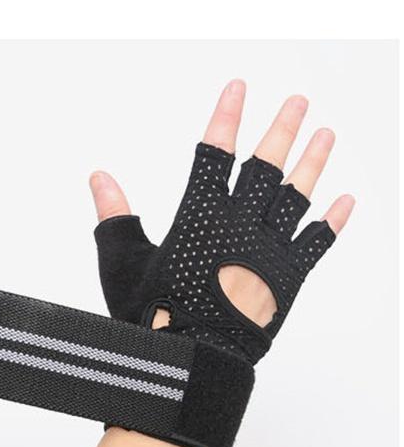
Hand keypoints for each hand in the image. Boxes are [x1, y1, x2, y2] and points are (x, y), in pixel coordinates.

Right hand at [89, 81, 354, 356]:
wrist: (190, 358)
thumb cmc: (152, 314)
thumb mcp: (123, 263)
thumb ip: (115, 216)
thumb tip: (100, 177)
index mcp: (200, 216)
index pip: (215, 153)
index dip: (226, 117)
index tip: (237, 87)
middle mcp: (240, 224)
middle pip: (266, 165)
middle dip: (283, 128)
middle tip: (299, 101)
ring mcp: (268, 249)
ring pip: (297, 196)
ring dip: (313, 162)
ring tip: (326, 132)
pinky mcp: (287, 278)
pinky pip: (316, 244)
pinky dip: (333, 223)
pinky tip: (346, 201)